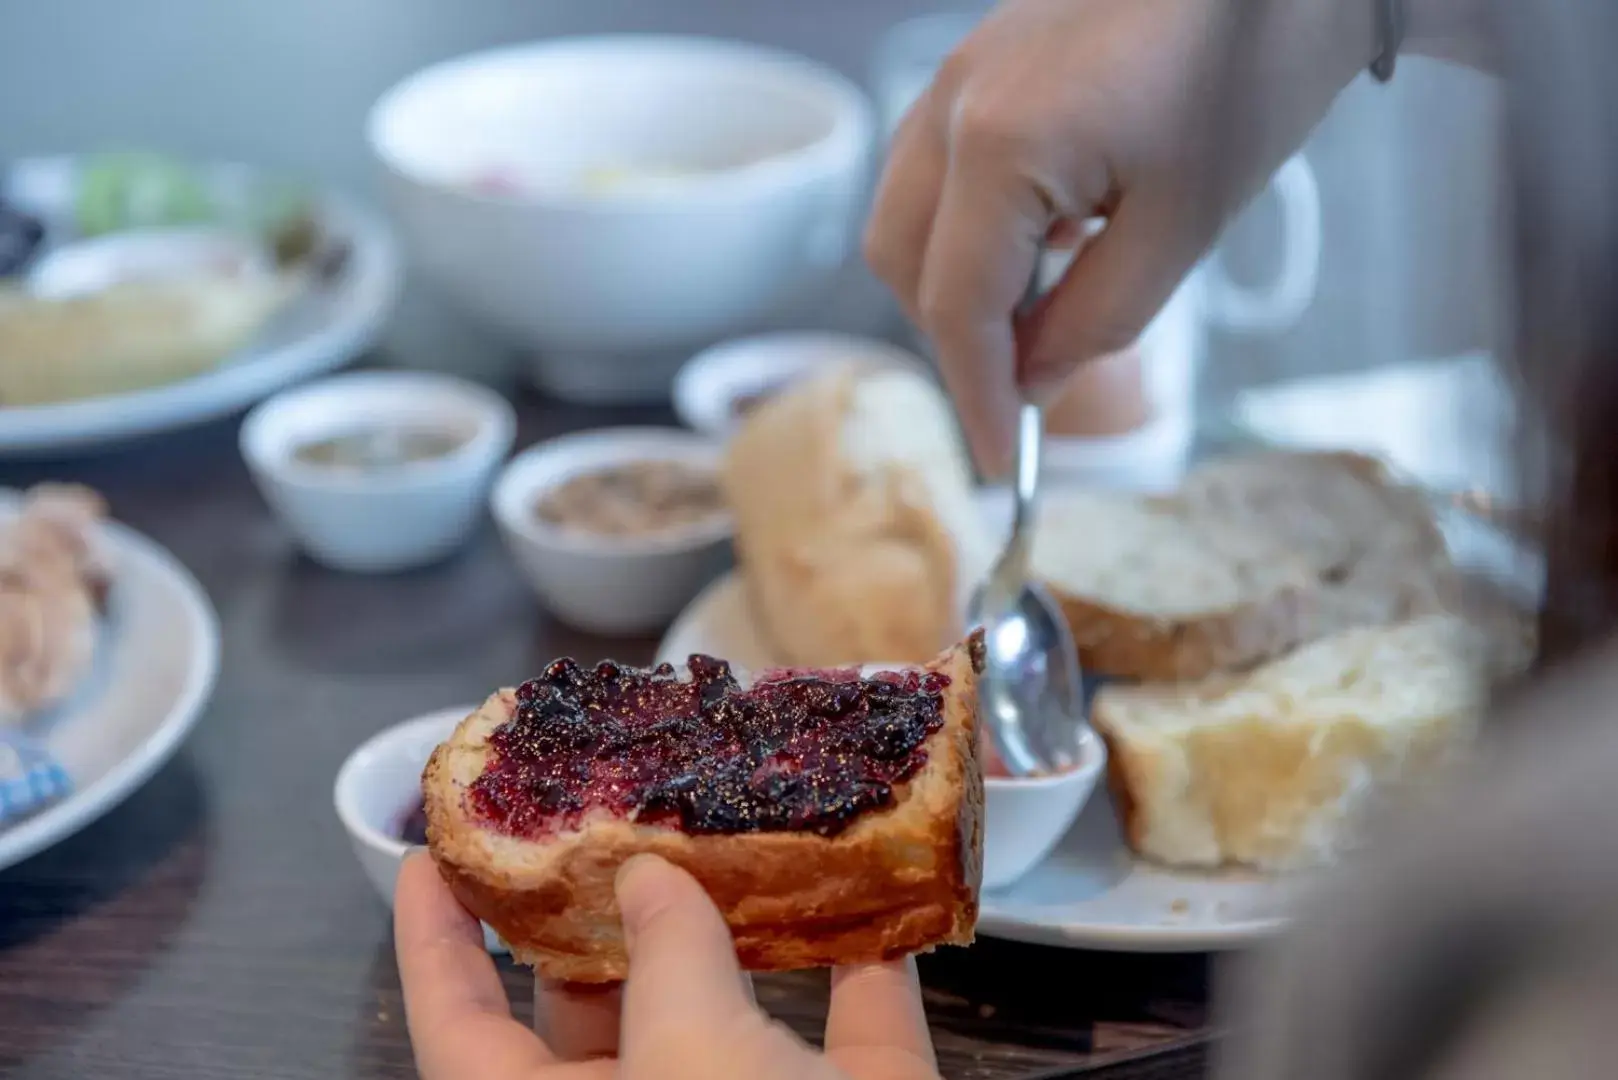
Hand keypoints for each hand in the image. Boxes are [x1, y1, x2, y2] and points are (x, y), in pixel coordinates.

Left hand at [394, 851, 941, 1079]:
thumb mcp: (688, 1055)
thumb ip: (666, 957)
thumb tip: (647, 877)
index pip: (460, 1029)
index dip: (433, 942)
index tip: (429, 853)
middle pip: (597, 1007)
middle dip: (601, 907)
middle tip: (605, 811)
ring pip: (728, 1010)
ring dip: (735, 922)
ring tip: (722, 824)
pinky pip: (852, 1024)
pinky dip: (864, 957)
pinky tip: (870, 881)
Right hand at [863, 0, 1372, 472]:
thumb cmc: (1249, 72)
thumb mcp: (1184, 226)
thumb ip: (1094, 322)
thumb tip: (1032, 383)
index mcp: (1000, 147)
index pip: (957, 307)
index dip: (978, 396)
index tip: (1004, 461)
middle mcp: (953, 104)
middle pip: (901, 262)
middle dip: (956, 336)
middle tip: (1030, 382)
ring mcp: (957, 72)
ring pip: (904, 214)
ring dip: (954, 280)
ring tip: (1045, 304)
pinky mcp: (977, 59)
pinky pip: (933, 165)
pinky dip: (966, 224)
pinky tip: (1044, 233)